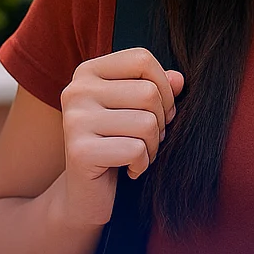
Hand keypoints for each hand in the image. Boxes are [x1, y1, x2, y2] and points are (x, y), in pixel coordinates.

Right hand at [55, 47, 183, 226]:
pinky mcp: (80, 151)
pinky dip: (142, 164)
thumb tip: (179, 79)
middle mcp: (76, 91)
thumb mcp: (136, 110)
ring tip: (138, 154)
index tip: (158, 111)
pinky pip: (136, 150)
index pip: (141, 59)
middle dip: (160, 122)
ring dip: (152, 146)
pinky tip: (128, 170)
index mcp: (88, 72)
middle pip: (148, 93)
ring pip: (146, 122)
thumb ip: (157, 88)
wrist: (84, 193)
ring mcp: (74, 120)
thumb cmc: (116, 143)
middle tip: (147, 140)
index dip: (163, 87)